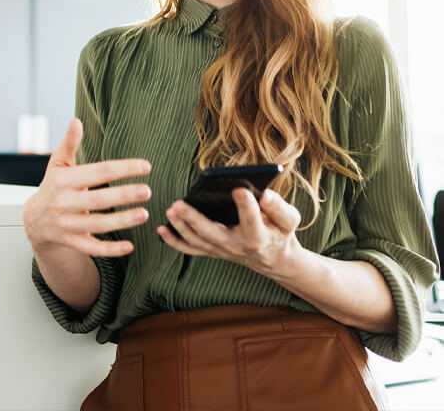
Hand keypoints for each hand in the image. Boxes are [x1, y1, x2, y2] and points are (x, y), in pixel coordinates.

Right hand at [23, 118, 151, 257]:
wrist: (34, 220)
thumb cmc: (53, 186)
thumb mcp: (58, 164)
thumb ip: (69, 144)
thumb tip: (76, 121)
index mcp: (64, 180)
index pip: (97, 172)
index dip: (122, 168)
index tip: (145, 166)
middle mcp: (64, 202)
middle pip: (98, 199)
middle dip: (123, 195)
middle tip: (147, 191)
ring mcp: (67, 224)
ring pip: (97, 225)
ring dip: (122, 221)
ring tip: (144, 214)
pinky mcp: (72, 242)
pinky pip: (92, 248)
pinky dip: (110, 250)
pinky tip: (130, 246)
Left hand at [157, 187, 302, 276]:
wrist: (274, 259)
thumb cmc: (280, 232)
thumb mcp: (289, 220)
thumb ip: (279, 208)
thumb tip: (265, 194)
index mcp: (259, 236)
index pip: (252, 220)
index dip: (247, 206)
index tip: (240, 190)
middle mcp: (237, 246)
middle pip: (213, 233)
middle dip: (194, 219)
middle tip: (179, 204)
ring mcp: (221, 250)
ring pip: (197, 241)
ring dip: (180, 227)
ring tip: (170, 210)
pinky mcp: (212, 250)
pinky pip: (191, 249)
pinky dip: (174, 241)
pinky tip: (161, 230)